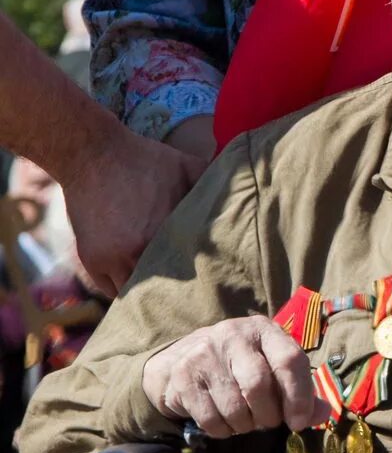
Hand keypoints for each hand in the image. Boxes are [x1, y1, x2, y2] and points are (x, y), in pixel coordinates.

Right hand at [64, 129, 206, 295]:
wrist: (91, 152)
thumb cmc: (143, 159)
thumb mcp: (186, 167)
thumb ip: (213, 186)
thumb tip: (240, 200)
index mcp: (165, 233)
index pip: (190, 276)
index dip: (200, 283)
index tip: (210, 287)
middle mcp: (138, 252)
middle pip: (164, 292)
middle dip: (175, 295)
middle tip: (189, 300)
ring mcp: (112, 260)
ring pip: (136, 295)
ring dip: (148, 295)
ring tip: (163, 297)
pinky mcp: (92, 260)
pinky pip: (111, 290)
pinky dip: (124, 288)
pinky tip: (138, 284)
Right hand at [142, 316, 329, 438]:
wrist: (183, 362)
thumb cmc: (240, 368)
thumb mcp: (273, 371)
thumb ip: (301, 393)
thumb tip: (324, 413)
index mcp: (264, 330)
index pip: (289, 360)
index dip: (298, 396)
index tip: (298, 422)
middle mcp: (233, 334)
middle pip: (259, 384)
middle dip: (268, 415)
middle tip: (267, 422)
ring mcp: (204, 353)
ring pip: (235, 407)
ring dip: (245, 425)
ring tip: (244, 420)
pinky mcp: (183, 376)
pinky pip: (211, 419)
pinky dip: (223, 430)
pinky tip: (224, 421)